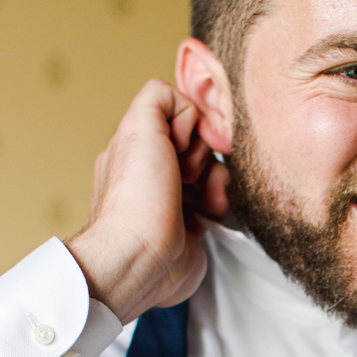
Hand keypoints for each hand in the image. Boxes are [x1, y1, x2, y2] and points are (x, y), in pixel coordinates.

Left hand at [66, 80, 229, 323]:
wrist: (141, 258)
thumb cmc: (136, 200)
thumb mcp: (140, 126)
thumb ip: (160, 98)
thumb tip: (186, 109)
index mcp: (137, 145)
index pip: (179, 116)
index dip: (194, 124)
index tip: (191, 142)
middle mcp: (154, 169)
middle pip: (200, 143)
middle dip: (206, 155)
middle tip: (191, 174)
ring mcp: (173, 198)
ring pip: (213, 171)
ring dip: (217, 181)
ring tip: (205, 200)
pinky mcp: (192, 224)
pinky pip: (218, 201)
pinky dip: (220, 203)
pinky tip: (210, 214)